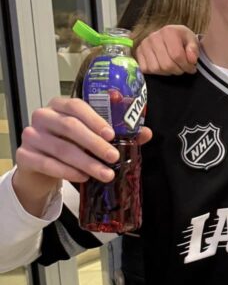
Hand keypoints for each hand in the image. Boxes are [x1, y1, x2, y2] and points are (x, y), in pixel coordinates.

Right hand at [16, 97, 151, 184]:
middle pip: (69, 127)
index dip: (95, 119)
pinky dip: (68, 172)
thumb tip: (146, 133)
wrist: (39, 166)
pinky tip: (83, 178)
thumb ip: (115, 134)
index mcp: (59, 105)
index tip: (112, 134)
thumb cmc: (69, 145)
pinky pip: (48, 164)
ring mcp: (30, 135)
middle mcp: (43, 116)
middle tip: (113, 157)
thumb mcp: (90, 138)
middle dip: (95, 144)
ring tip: (106, 174)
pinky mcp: (24, 155)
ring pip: (61, 148)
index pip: (76, 105)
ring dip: (87, 163)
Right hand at [135, 25, 198, 74]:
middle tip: (183, 69)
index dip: (186, 66)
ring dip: (167, 72)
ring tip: (174, 67)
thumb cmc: (182, 38)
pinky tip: (163, 67)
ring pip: (156, 68)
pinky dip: (156, 72)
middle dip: (178, 70)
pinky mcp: (138, 52)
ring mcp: (144, 44)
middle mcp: (153, 36)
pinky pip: (146, 69)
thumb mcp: (192, 40)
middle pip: (166, 64)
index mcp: (169, 31)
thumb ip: (194, 49)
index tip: (192, 68)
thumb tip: (191, 60)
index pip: (177, 55)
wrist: (169, 35)